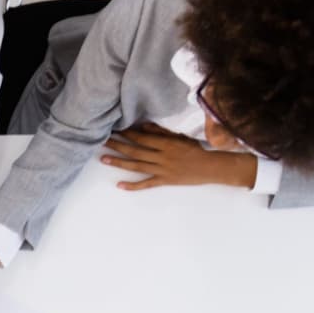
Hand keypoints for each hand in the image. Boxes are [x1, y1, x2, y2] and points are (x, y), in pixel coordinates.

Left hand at [102, 123, 257, 190]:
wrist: (211, 168)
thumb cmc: (195, 150)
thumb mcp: (180, 137)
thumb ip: (162, 132)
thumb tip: (143, 127)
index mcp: (166, 144)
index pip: (142, 138)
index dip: (127, 134)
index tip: (114, 129)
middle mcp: (162, 156)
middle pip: (136, 150)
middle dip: (117, 145)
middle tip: (101, 141)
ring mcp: (162, 170)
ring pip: (137, 166)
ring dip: (119, 162)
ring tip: (103, 159)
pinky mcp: (165, 181)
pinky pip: (147, 184)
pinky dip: (133, 186)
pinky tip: (120, 185)